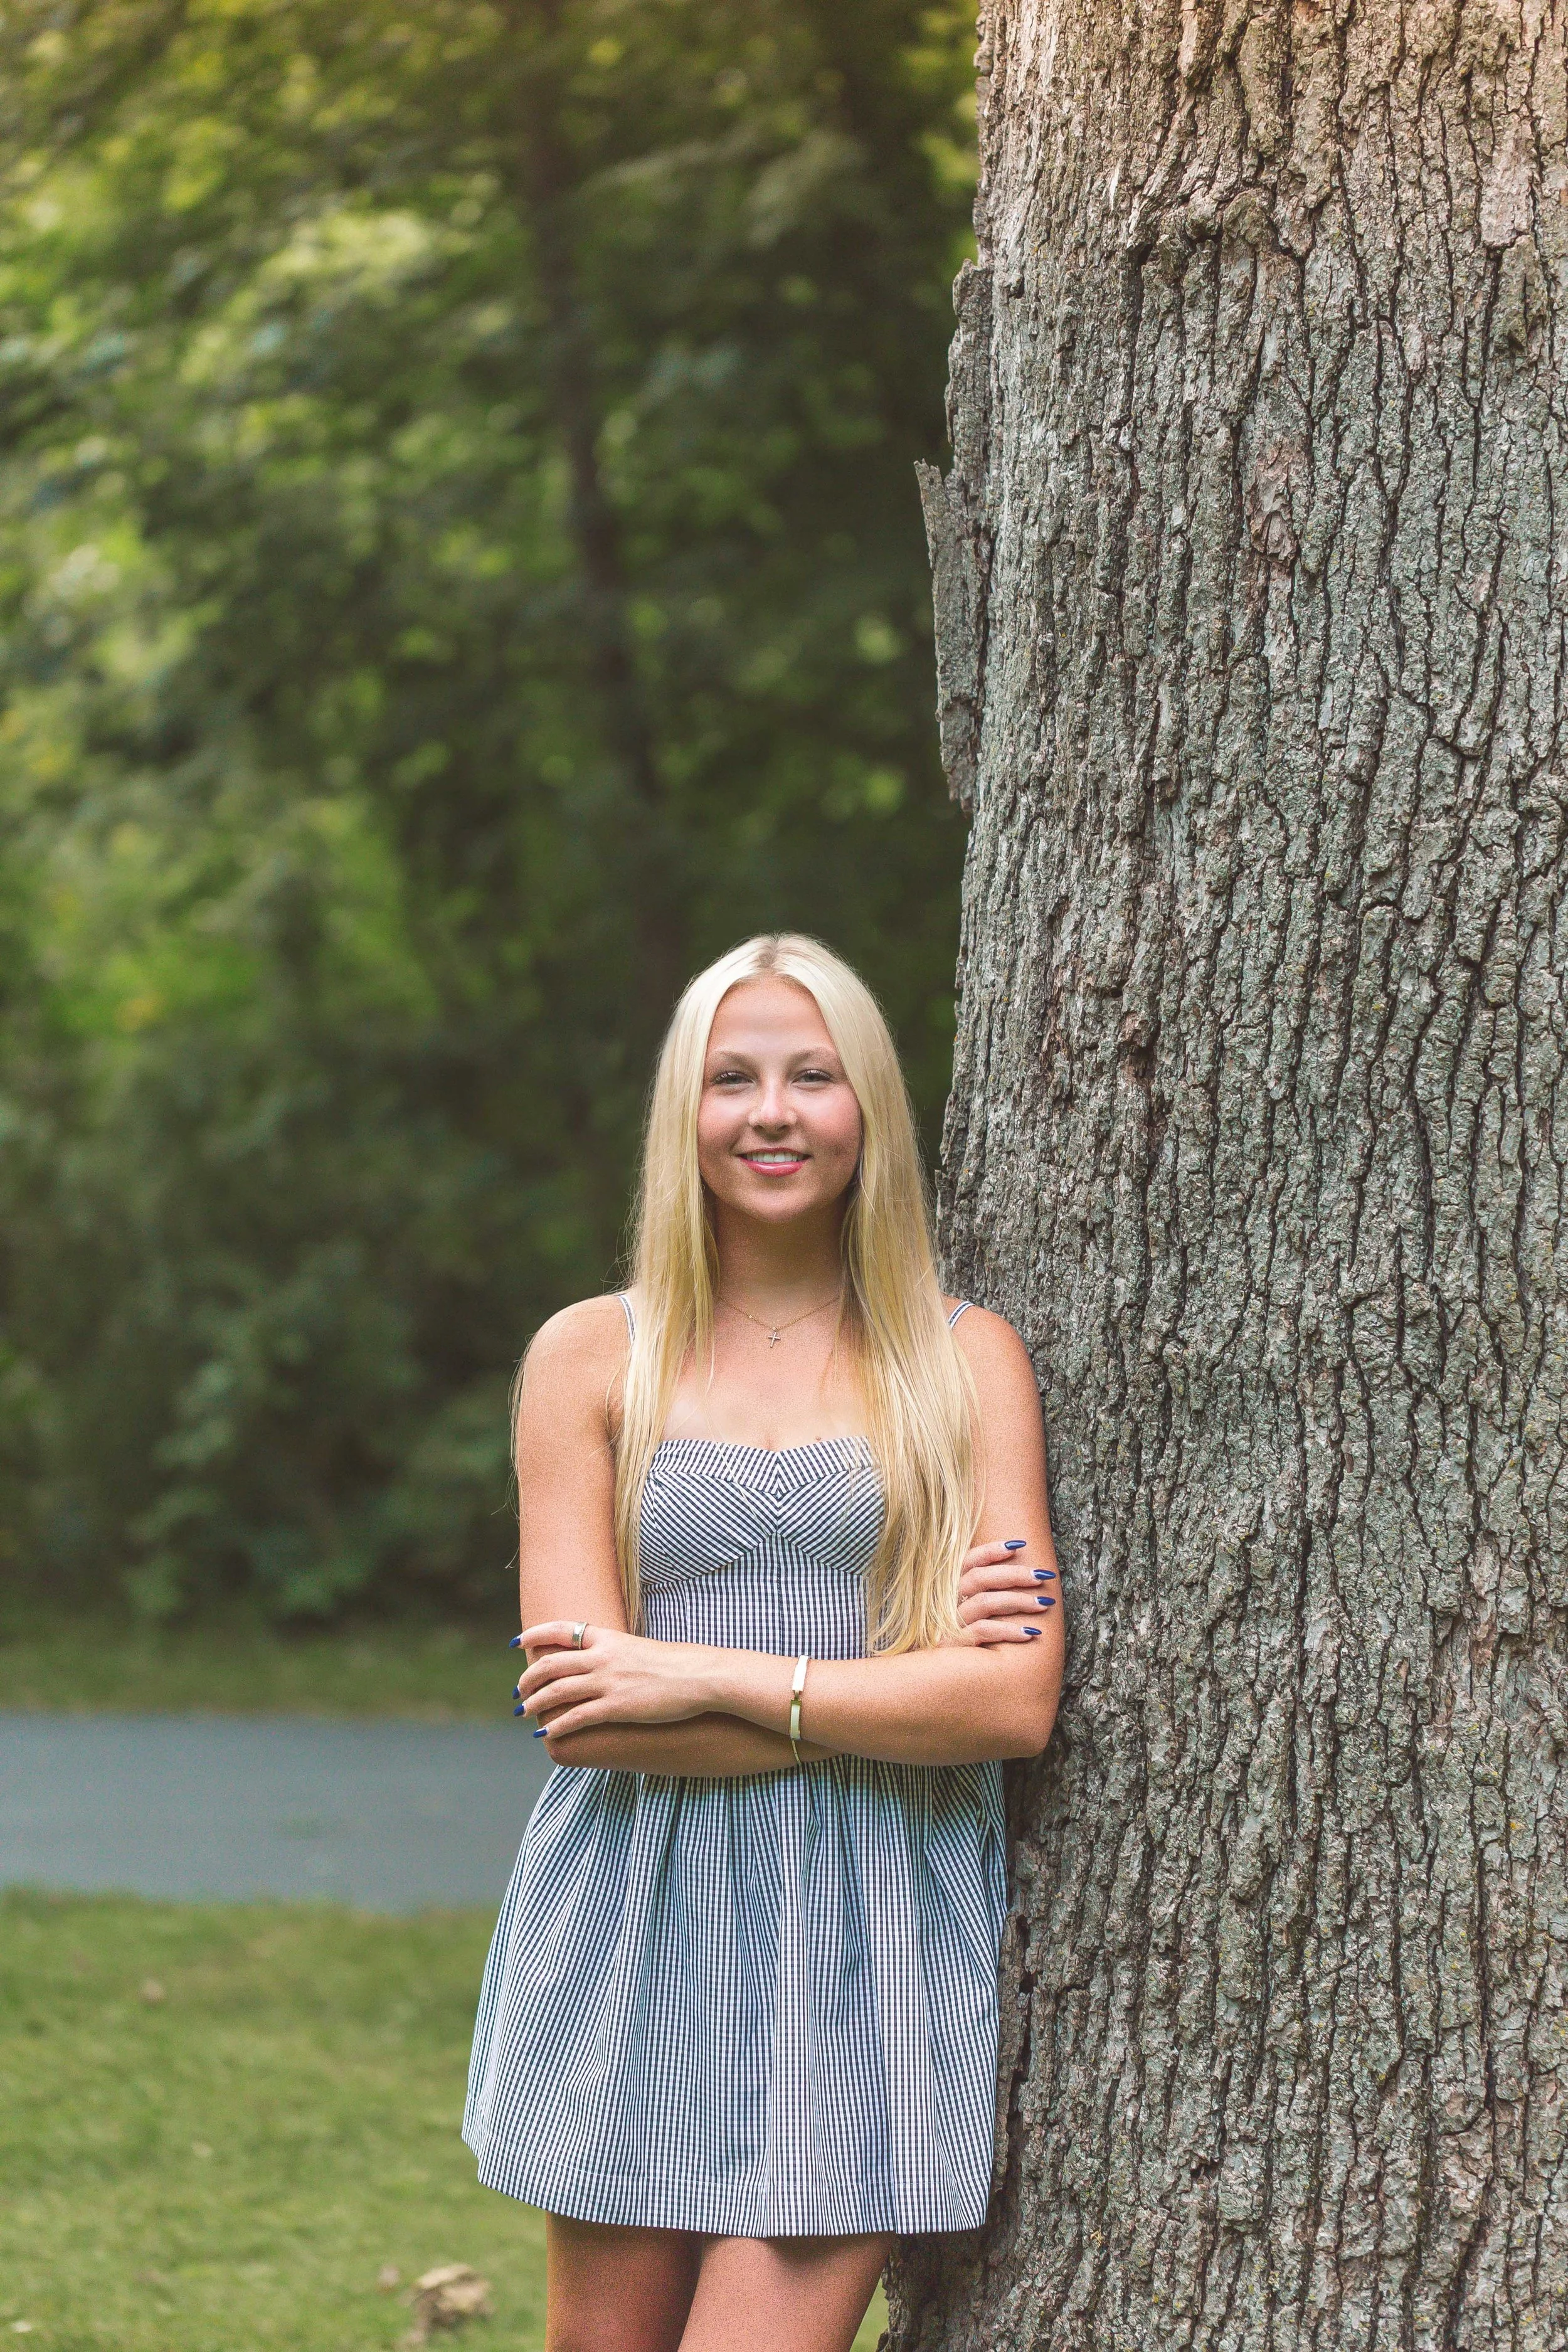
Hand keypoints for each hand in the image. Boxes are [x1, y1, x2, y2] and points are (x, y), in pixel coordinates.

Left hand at [516, 1622, 719, 1743]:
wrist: (700, 1676)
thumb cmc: (675, 1665)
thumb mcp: (638, 1649)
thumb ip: (615, 1653)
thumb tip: (599, 1662)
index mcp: (608, 1638)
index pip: (561, 1630)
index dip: (534, 1634)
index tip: (516, 1642)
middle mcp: (602, 1657)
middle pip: (551, 1664)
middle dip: (528, 1678)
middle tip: (518, 1690)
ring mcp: (608, 1682)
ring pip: (558, 1691)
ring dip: (535, 1702)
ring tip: (523, 1712)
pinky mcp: (616, 1706)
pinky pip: (577, 1717)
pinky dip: (557, 1725)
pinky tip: (546, 1732)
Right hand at [945, 1537, 1057, 1644]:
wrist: (926, 1679)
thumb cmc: (952, 1645)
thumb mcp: (959, 1615)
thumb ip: (978, 1596)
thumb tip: (1015, 1579)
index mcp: (947, 1591)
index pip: (967, 1562)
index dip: (991, 1551)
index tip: (1018, 1545)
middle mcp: (945, 1604)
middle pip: (979, 1578)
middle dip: (1015, 1574)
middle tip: (1043, 1575)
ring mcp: (948, 1625)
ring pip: (985, 1603)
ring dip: (1019, 1601)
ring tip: (1044, 1604)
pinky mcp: (953, 1647)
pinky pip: (983, 1632)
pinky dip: (1008, 1631)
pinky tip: (1030, 1634)